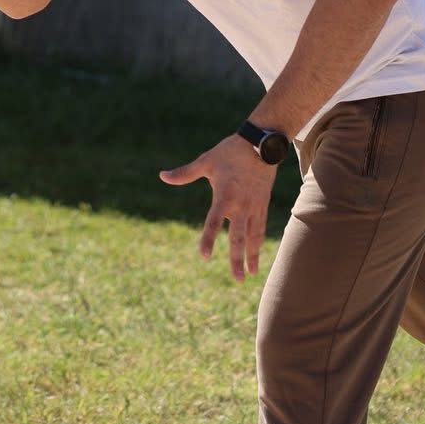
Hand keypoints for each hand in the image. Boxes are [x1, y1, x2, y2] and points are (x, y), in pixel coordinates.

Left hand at [160, 134, 279, 281]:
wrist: (261, 144)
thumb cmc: (230, 152)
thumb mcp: (205, 161)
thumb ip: (185, 173)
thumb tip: (162, 176)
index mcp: (224, 196)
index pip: (213, 222)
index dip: (208, 239)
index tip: (204, 256)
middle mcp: (240, 205)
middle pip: (238, 238)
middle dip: (237, 260)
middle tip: (237, 279)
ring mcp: (253, 207)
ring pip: (253, 237)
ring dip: (251, 256)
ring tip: (249, 275)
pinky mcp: (262, 205)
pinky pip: (260, 228)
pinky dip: (258, 243)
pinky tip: (255, 257)